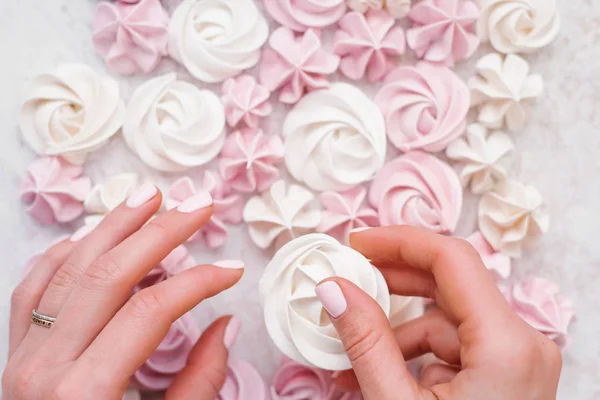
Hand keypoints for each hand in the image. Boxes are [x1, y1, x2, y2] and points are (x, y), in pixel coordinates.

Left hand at [3, 185, 242, 399]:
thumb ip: (197, 385)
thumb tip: (224, 325)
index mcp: (86, 395)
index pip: (150, 312)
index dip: (197, 283)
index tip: (231, 270)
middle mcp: (44, 368)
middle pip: (108, 275)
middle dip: (159, 233)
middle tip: (198, 207)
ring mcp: (21, 358)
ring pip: (66, 270)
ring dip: (111, 227)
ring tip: (147, 198)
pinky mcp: (12, 357)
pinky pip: (31, 289)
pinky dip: (61, 256)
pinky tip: (88, 239)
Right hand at [315, 226, 561, 399]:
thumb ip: (364, 341)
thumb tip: (332, 288)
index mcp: (506, 345)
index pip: (451, 260)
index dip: (398, 242)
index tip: (355, 243)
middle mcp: (522, 344)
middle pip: (450, 284)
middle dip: (393, 283)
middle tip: (348, 278)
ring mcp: (518, 361)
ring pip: (447, 320)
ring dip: (397, 330)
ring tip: (350, 351)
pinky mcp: (506, 376)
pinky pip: (454, 348)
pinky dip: (414, 354)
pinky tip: (379, 372)